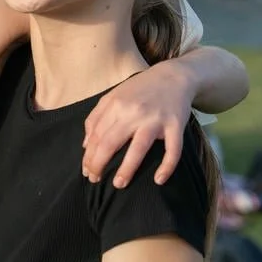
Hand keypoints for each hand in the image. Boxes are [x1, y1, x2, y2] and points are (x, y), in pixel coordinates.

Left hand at [82, 62, 193, 187]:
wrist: (173, 76)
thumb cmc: (139, 90)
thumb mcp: (113, 97)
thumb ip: (96, 118)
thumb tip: (85, 145)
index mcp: (115, 105)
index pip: (96, 136)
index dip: (89, 156)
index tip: (86, 171)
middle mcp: (133, 112)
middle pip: (110, 143)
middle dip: (99, 164)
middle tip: (96, 180)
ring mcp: (155, 119)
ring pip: (138, 148)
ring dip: (127, 169)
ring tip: (119, 185)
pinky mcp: (176, 125)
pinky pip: (172, 149)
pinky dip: (167, 166)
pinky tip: (159, 180)